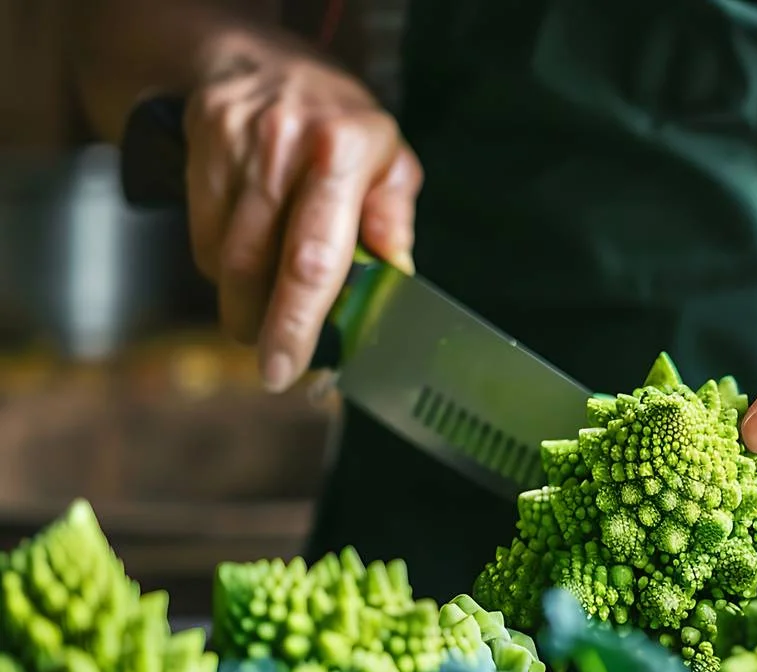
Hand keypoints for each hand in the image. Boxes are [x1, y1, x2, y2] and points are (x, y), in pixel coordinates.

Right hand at [185, 32, 421, 391]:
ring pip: (222, 256)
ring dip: (242, 299)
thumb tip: (396, 273)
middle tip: (274, 359)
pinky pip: (202, 233)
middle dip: (262, 326)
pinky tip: (244, 258)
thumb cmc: (340, 123)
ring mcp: (236, 142)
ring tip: (264, 308)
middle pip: (257, 265)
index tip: (288, 366)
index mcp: (347, 151)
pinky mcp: (199, 144)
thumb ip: (393, 218)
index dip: (298, 321)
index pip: (315, 257)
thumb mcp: (390, 161)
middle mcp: (287, 144)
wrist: (262, 59)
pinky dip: (220, 263)